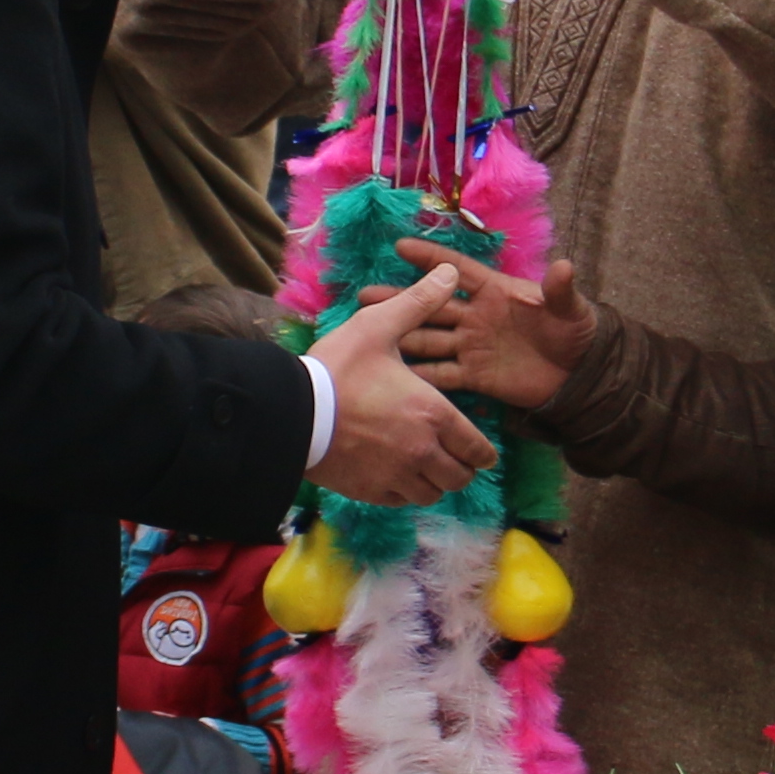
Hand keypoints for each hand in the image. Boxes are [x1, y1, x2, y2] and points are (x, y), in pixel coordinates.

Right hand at [306, 268, 499, 506]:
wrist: (291, 412)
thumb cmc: (338, 368)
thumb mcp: (378, 326)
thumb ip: (419, 302)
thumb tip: (450, 272)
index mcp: (432, 415)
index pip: (477, 450)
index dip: (483, 451)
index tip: (481, 450)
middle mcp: (421, 452)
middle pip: (459, 478)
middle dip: (461, 468)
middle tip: (453, 456)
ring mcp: (395, 476)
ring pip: (433, 494)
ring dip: (434, 482)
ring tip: (425, 466)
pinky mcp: (370, 491)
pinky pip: (402, 501)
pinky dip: (406, 491)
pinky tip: (396, 473)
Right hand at [384, 239, 590, 408]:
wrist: (580, 374)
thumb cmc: (574, 332)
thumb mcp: (571, 309)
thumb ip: (561, 290)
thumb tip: (564, 265)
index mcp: (495, 292)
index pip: (457, 272)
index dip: (431, 259)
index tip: (400, 246)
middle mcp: (476, 316)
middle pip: (432, 306)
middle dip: (400, 300)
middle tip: (366, 296)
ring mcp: (472, 346)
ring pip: (429, 339)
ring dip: (402, 335)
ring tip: (369, 333)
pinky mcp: (475, 376)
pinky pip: (443, 375)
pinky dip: (421, 375)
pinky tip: (396, 376)